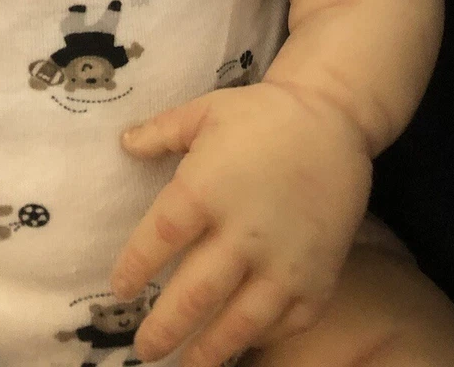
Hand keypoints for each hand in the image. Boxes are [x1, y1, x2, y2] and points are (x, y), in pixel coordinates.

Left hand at [110, 81, 371, 365]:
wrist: (334, 121)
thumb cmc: (262, 114)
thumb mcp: (204, 112)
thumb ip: (160, 132)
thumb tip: (123, 144)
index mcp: (205, 190)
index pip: (158, 240)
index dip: (135, 268)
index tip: (120, 288)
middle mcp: (241, 234)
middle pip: (193, 295)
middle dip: (164, 328)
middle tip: (143, 349)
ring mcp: (283, 262)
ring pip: (239, 323)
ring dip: (208, 350)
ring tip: (186, 365)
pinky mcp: (317, 278)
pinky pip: (285, 322)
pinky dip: (261, 339)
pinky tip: (241, 343)